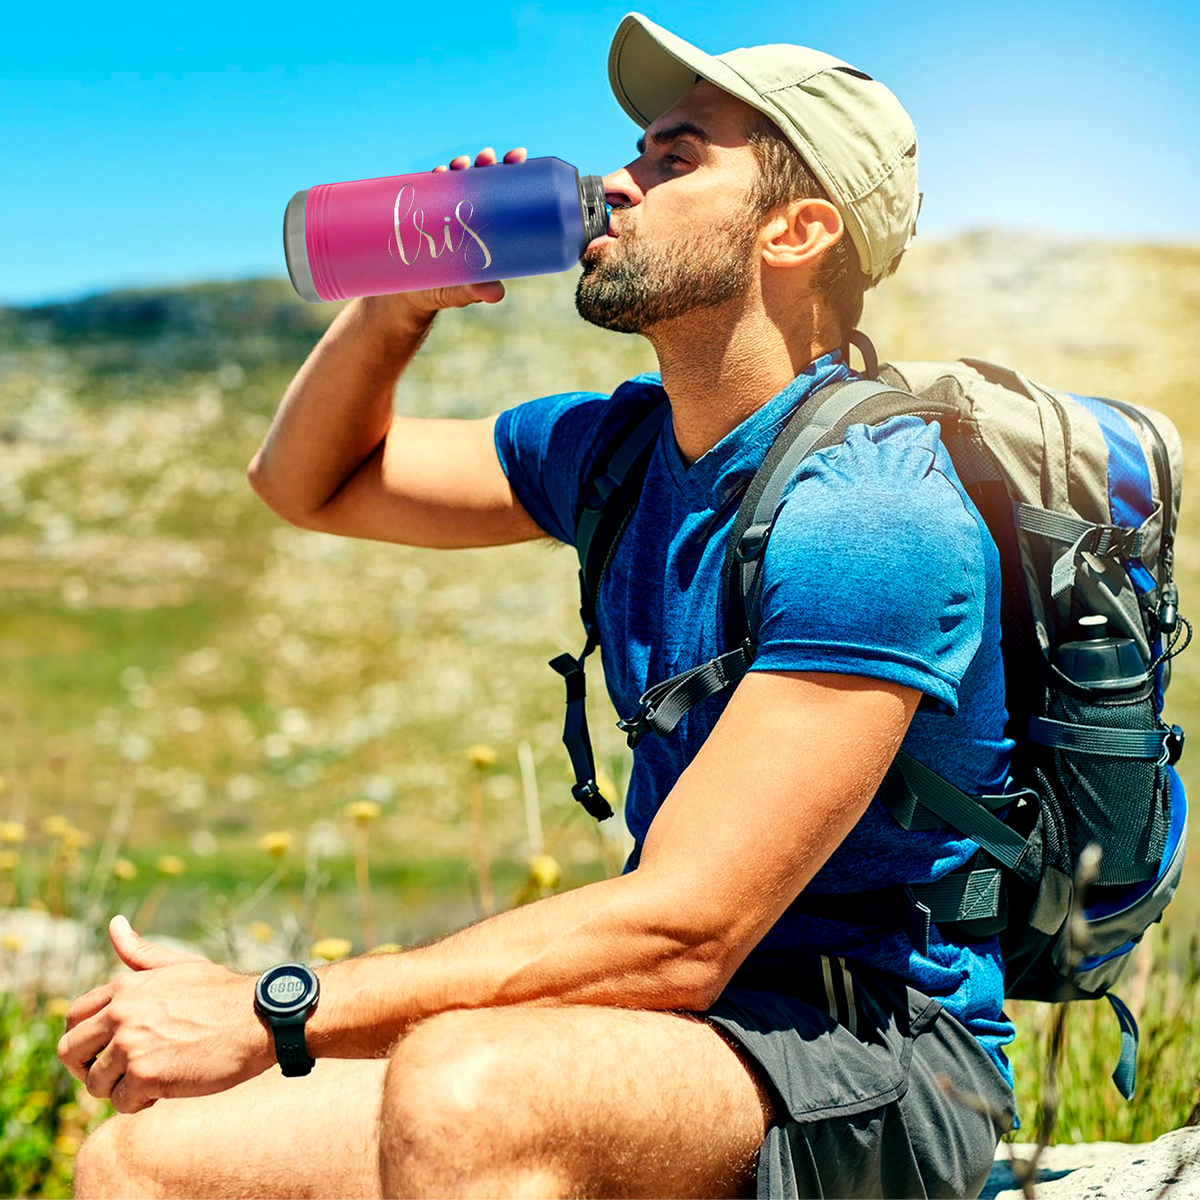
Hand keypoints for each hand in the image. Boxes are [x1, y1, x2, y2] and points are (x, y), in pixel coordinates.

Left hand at [56, 916, 273, 1113]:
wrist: (260, 1018)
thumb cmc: (222, 994)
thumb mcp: (179, 966)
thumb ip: (141, 952)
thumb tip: (114, 924)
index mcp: (125, 986)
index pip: (73, 1017)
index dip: (83, 1039)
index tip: (105, 1050)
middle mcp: (121, 1012)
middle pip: (70, 1051)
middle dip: (88, 1068)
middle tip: (119, 1073)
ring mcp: (130, 1043)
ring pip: (94, 1082)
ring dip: (119, 1088)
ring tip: (151, 1079)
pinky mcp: (145, 1074)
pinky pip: (121, 1102)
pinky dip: (140, 1103)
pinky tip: (165, 1089)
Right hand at [370, 145, 527, 321]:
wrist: (407, 295)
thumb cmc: (443, 292)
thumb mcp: (462, 293)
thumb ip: (477, 291)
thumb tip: (496, 294)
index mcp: (486, 228)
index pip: (502, 193)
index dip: (510, 173)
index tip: (517, 156)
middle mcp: (467, 215)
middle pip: (480, 181)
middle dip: (485, 164)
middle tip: (487, 157)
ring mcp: (444, 212)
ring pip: (454, 181)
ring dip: (459, 167)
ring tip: (460, 164)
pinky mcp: (422, 214)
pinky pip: (428, 190)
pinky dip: (433, 179)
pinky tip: (438, 173)